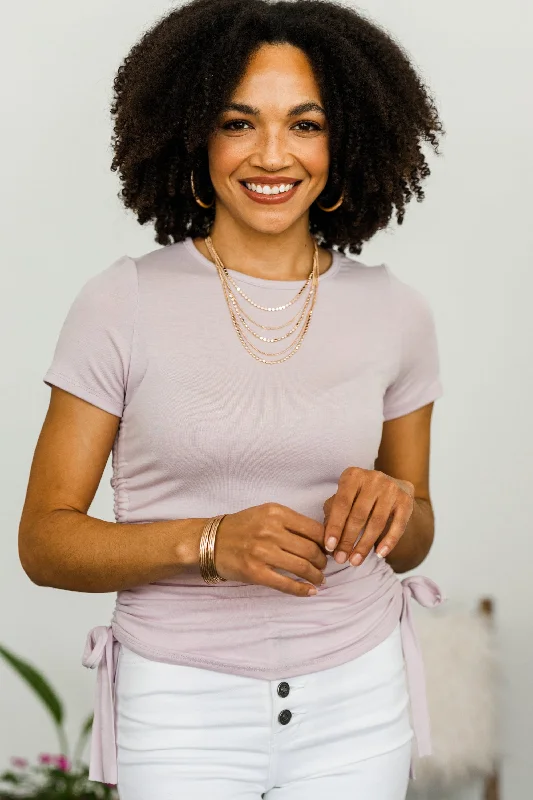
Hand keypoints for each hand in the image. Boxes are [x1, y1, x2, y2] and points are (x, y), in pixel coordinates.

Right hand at [213, 503, 327, 596]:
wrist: (211, 541)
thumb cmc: (242, 527)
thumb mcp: (266, 513)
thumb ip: (291, 522)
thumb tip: (320, 539)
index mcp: (276, 513)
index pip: (314, 529)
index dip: (326, 543)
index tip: (329, 550)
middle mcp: (270, 531)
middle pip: (311, 550)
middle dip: (323, 562)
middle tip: (324, 567)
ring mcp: (262, 552)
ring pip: (302, 567)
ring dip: (316, 576)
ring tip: (319, 579)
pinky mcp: (255, 572)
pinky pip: (286, 584)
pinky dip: (302, 590)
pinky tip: (310, 591)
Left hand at [322, 466, 414, 565]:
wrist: (395, 487)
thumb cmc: (361, 496)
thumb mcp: (345, 497)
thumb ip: (333, 513)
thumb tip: (328, 540)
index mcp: (353, 475)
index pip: (341, 504)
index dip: (335, 527)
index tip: (329, 547)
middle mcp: (373, 478)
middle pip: (358, 515)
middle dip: (348, 540)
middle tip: (341, 559)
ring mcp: (391, 488)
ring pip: (376, 523)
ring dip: (365, 545)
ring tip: (355, 561)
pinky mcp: (406, 500)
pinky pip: (398, 525)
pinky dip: (389, 542)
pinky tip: (379, 555)